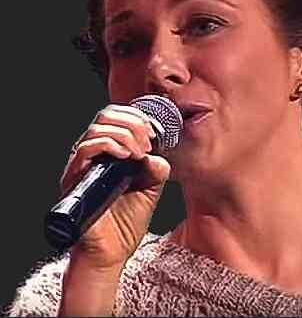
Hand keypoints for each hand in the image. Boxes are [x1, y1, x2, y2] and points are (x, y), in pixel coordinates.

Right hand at [60, 104, 170, 269]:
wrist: (111, 253)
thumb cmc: (126, 223)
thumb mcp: (151, 190)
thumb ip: (156, 170)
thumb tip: (157, 156)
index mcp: (110, 154)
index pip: (117, 118)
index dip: (137, 118)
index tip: (154, 132)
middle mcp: (93, 157)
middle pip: (106, 117)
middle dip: (133, 124)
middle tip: (148, 143)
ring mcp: (82, 167)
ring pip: (96, 130)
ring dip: (124, 134)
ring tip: (139, 152)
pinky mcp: (74, 180)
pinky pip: (84, 150)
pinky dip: (108, 145)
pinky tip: (125, 156)